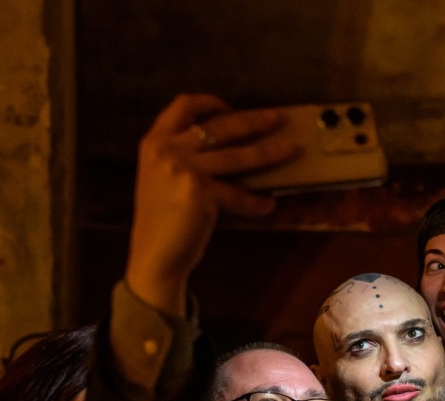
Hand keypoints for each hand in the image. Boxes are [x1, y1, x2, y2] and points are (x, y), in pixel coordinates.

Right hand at [124, 94, 297, 313]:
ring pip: (237, 156)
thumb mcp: (161, 177)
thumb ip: (183, 155)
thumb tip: (229, 143)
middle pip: (219, 126)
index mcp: (154, 142)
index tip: (230, 106)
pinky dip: (255, 202)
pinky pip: (238, 195)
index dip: (210, 101)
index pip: (183, 105)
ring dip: (268, 153)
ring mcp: (183, 169)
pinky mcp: (200, 192)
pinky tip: (268, 206)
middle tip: (277, 119)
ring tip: (290, 151)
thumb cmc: (162, 219)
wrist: (153, 256)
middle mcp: (166, 150)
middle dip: (253, 121)